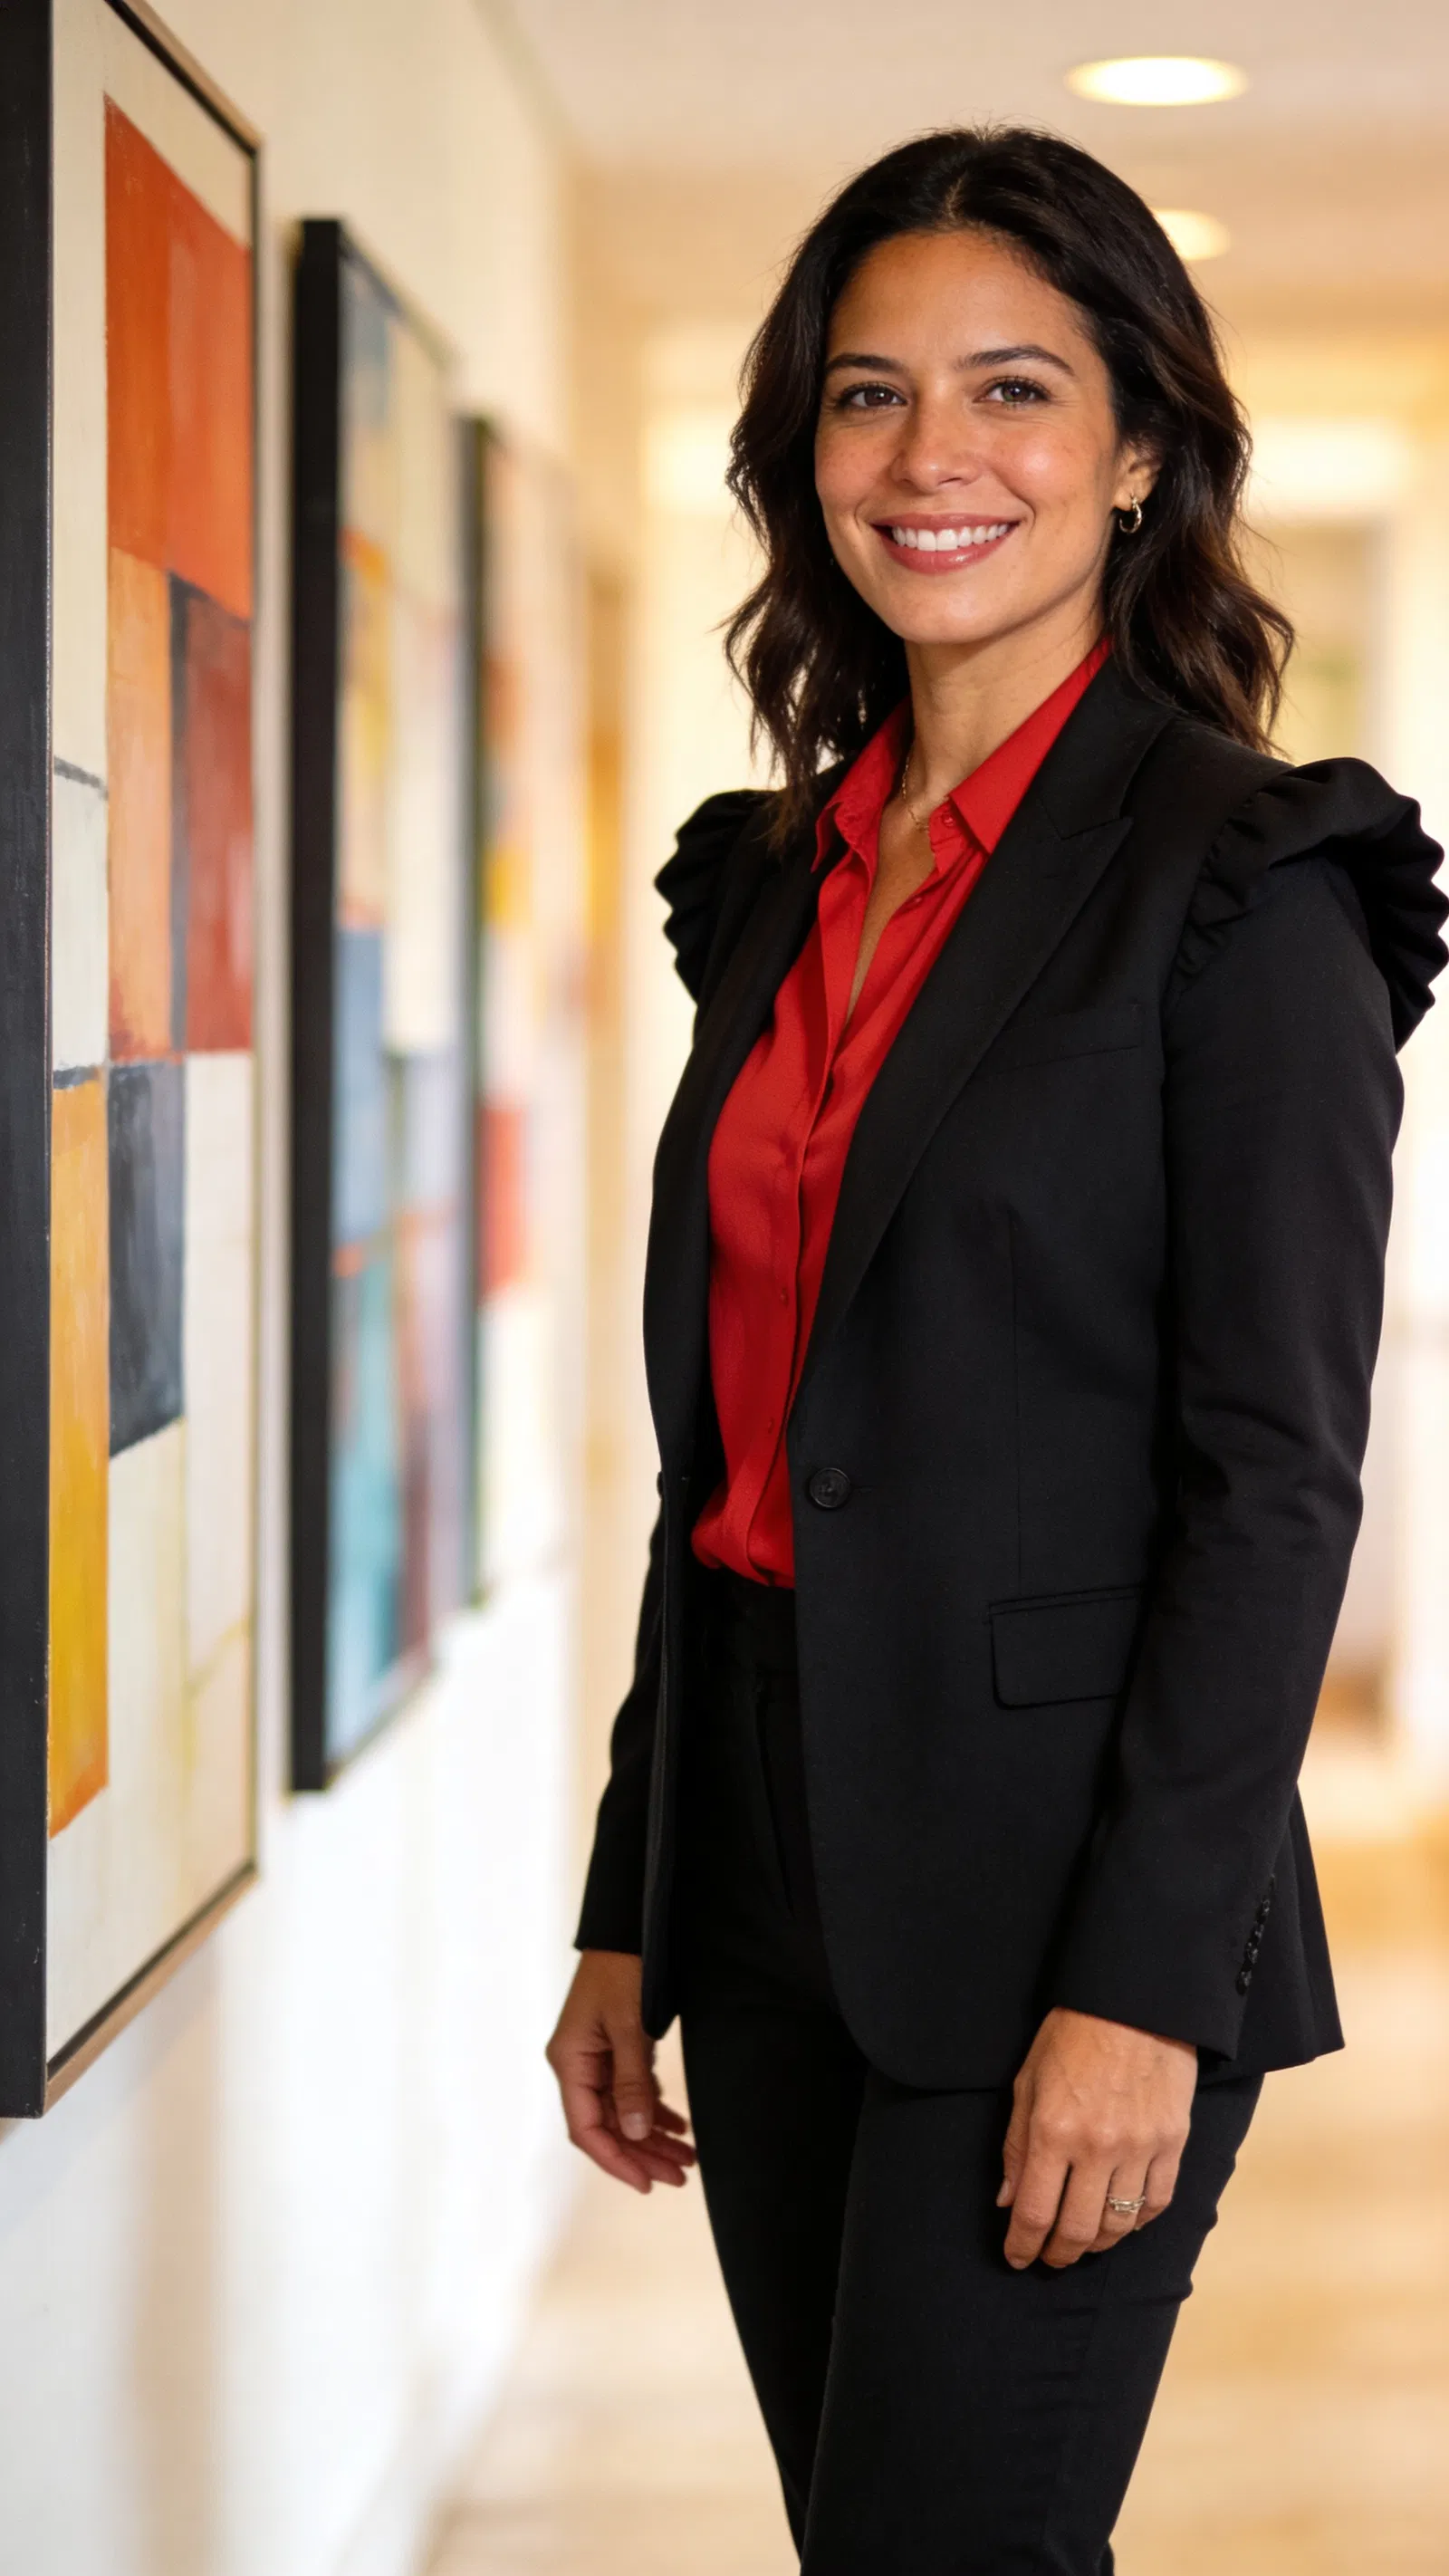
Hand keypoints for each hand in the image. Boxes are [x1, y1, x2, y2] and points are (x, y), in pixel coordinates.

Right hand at [546, 1950, 696, 2194]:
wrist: (630, 1927)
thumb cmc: (624, 1970)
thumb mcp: (630, 2026)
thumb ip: (632, 2082)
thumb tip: (637, 2134)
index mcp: (570, 2061)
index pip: (586, 2129)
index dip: (616, 2160)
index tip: (647, 2183)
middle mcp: (578, 2064)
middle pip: (608, 2126)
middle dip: (643, 2153)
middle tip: (681, 2175)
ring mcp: (597, 2057)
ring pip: (622, 2112)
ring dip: (653, 2136)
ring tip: (688, 2157)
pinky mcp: (616, 2048)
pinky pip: (632, 2091)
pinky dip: (654, 2109)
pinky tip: (677, 2125)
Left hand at [998, 2006, 1195, 2270]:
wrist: (1135, 2002)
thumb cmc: (1072, 2035)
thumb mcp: (1028, 2082)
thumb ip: (1016, 2145)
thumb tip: (1008, 2201)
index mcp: (1054, 2130)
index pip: (1035, 2212)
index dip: (1022, 2244)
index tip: (1016, 2258)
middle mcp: (1098, 2147)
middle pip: (1077, 2230)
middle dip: (1058, 2254)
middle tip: (1049, 2258)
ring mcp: (1140, 2147)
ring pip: (1118, 2224)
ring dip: (1096, 2243)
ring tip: (1083, 2242)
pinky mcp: (1173, 2142)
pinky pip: (1157, 2202)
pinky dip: (1138, 2221)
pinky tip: (1123, 2220)